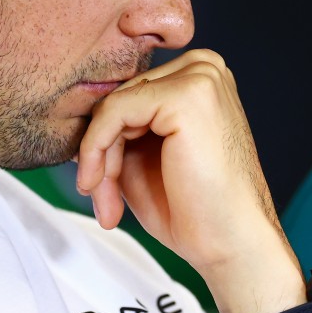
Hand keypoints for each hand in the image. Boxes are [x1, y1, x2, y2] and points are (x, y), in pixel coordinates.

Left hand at [74, 49, 303, 312]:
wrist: (233, 244)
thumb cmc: (198, 208)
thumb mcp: (146, 157)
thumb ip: (120, 130)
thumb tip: (78, 119)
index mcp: (199, 78)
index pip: (131, 95)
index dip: (106, 142)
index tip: (99, 187)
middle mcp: (203, 68)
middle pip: (121, 99)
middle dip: (101, 154)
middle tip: (105, 202)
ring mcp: (199, 77)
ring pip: (112, 106)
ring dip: (99, 160)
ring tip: (108, 204)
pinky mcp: (186, 95)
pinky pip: (113, 111)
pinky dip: (96, 151)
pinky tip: (102, 188)